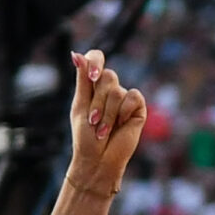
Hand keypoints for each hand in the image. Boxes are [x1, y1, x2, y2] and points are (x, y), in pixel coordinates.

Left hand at [67, 48, 146, 195]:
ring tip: (104, 130)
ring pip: (117, 91)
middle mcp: (110, 88)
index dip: (95, 62)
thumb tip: (76, 54)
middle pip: (106, 76)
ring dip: (107, 114)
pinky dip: (123, 112)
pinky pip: (132, 97)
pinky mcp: (137, 107)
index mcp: (93, 85)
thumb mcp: (80, 105)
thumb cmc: (85, 137)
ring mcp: (124, 97)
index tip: (91, 77)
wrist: (98, 160)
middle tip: (94, 122)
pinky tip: (121, 125)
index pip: (96, 57)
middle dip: (97, 102)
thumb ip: (82, 80)